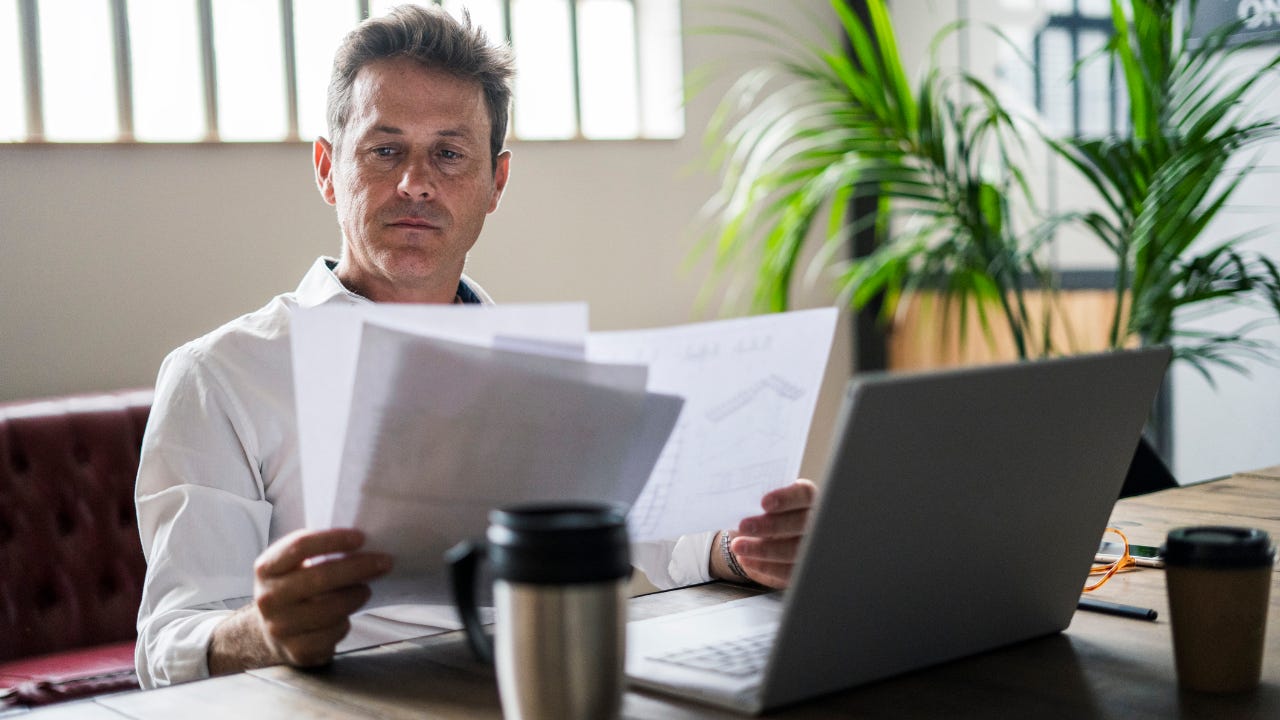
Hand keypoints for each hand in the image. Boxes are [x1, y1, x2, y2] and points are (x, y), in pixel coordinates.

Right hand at [208, 528, 391, 673]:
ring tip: (365, 589)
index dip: (332, 540)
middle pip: (319, 577)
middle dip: (358, 567)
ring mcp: (280, 627)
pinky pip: (333, 633)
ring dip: (356, 596)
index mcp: (266, 568)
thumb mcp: (293, 567)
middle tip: (383, 562)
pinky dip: (345, 623)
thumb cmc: (294, 590)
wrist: (271, 633)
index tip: (360, 537)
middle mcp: (268, 598)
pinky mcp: (297, 651)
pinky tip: (344, 617)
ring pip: (330, 608)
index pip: (299, 547)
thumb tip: (362, 544)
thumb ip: (317, 553)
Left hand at [727, 479, 816, 588]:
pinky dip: (765, 566)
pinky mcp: (803, 569)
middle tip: (743, 526)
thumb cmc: (764, 513)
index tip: (764, 503)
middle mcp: (815, 523)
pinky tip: (746, 560)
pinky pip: (788, 571)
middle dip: (772, 526)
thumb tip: (739, 500)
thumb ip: (757, 499)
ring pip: (795, 550)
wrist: (764, 537)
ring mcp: (812, 548)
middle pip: (802, 523)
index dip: (787, 498)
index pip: (805, 495)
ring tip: (738, 546)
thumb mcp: (761, 502)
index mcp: (807, 499)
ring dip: (764, 550)